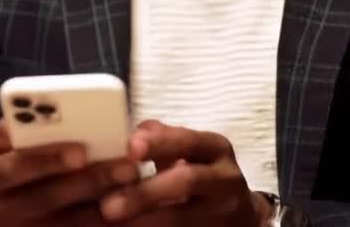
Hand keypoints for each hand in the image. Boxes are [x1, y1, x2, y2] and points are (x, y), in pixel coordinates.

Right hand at [0, 120, 142, 226]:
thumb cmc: (2, 173)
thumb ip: (17, 130)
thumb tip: (48, 111)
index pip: (16, 165)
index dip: (49, 158)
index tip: (81, 151)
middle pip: (49, 197)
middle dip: (91, 179)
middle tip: (127, 166)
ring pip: (69, 222)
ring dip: (107, 203)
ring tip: (137, 186)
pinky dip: (105, 223)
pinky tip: (130, 212)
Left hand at [97, 120, 264, 225]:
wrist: (240, 213)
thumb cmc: (203, 172)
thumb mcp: (192, 150)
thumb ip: (163, 138)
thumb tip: (133, 133)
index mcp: (216, 149)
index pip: (188, 141)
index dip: (159, 144)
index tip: (131, 148)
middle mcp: (225, 179)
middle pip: (186, 182)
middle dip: (145, 193)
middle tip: (108, 205)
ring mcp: (223, 212)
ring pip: (182, 218)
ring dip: (144, 221)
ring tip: (112, 222)